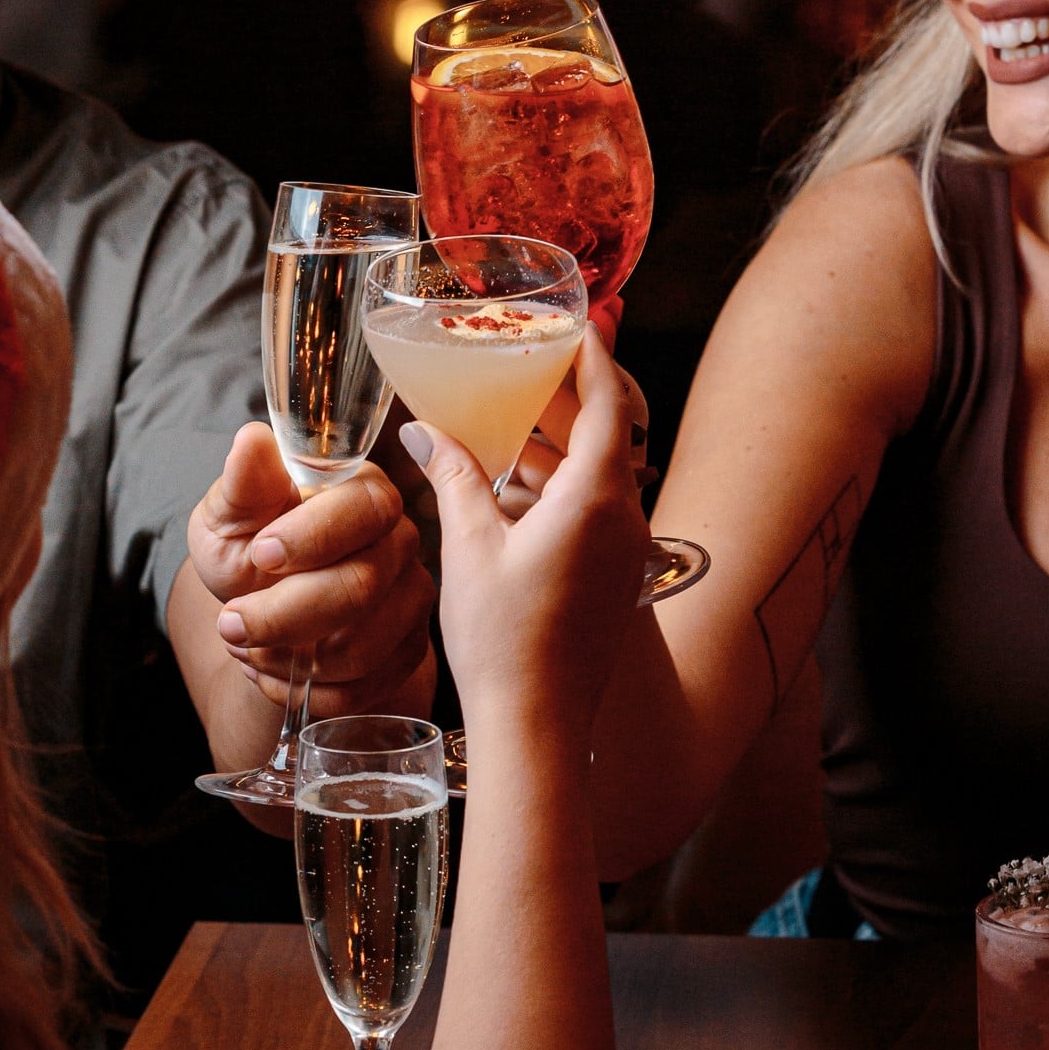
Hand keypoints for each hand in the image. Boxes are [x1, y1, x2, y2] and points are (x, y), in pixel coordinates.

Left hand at [187, 423, 434, 714]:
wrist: (263, 604)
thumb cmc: (251, 546)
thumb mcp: (231, 514)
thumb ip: (244, 484)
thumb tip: (251, 440)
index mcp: (364, 491)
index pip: (364, 508)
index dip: (314, 536)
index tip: (259, 555)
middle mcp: (400, 542)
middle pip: (363, 585)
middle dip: (285, 615)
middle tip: (231, 624)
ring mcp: (411, 599)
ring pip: (364, 646)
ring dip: (291, 660)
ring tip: (248, 647)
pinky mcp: (408, 651)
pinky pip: (365, 687)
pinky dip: (308, 692)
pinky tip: (278, 673)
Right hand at [398, 325, 648, 735]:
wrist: (537, 728)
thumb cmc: (503, 639)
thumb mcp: (468, 546)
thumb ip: (453, 476)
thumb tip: (423, 430)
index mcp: (596, 498)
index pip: (608, 404)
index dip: (593, 357)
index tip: (579, 321)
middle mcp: (625, 518)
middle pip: (608, 433)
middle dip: (572, 393)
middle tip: (535, 357)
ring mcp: (625, 551)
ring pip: (601, 473)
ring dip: (563, 440)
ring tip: (517, 410)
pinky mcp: (614, 577)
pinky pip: (597, 508)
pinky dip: (564, 481)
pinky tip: (519, 480)